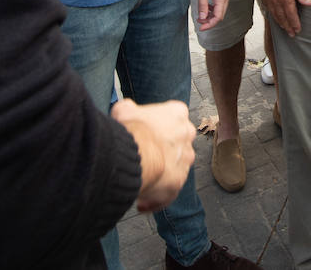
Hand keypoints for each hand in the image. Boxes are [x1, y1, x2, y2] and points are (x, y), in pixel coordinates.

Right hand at [111, 98, 194, 213]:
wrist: (137, 155)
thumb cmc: (132, 130)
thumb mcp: (123, 110)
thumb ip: (128, 108)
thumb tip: (126, 109)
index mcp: (177, 113)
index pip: (170, 117)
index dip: (154, 127)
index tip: (141, 134)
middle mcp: (186, 136)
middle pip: (174, 142)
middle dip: (160, 149)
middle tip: (141, 157)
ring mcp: (185, 160)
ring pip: (172, 167)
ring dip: (158, 174)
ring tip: (138, 180)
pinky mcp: (179, 182)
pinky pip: (167, 192)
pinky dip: (155, 198)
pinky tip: (141, 201)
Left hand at [194, 0, 229, 30]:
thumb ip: (202, 4)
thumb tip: (202, 17)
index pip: (218, 17)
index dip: (209, 24)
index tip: (201, 28)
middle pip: (220, 15)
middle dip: (210, 21)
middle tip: (199, 23)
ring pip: (221, 10)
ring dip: (212, 15)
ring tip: (201, 15)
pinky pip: (221, 4)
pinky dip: (214, 8)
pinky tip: (206, 6)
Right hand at [252, 0, 310, 35]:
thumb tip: (310, 4)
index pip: (291, 16)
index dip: (295, 24)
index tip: (298, 30)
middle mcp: (276, 2)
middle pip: (282, 18)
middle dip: (287, 27)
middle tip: (291, 34)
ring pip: (275, 15)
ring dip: (280, 23)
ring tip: (284, 28)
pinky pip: (269, 10)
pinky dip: (272, 16)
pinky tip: (274, 16)